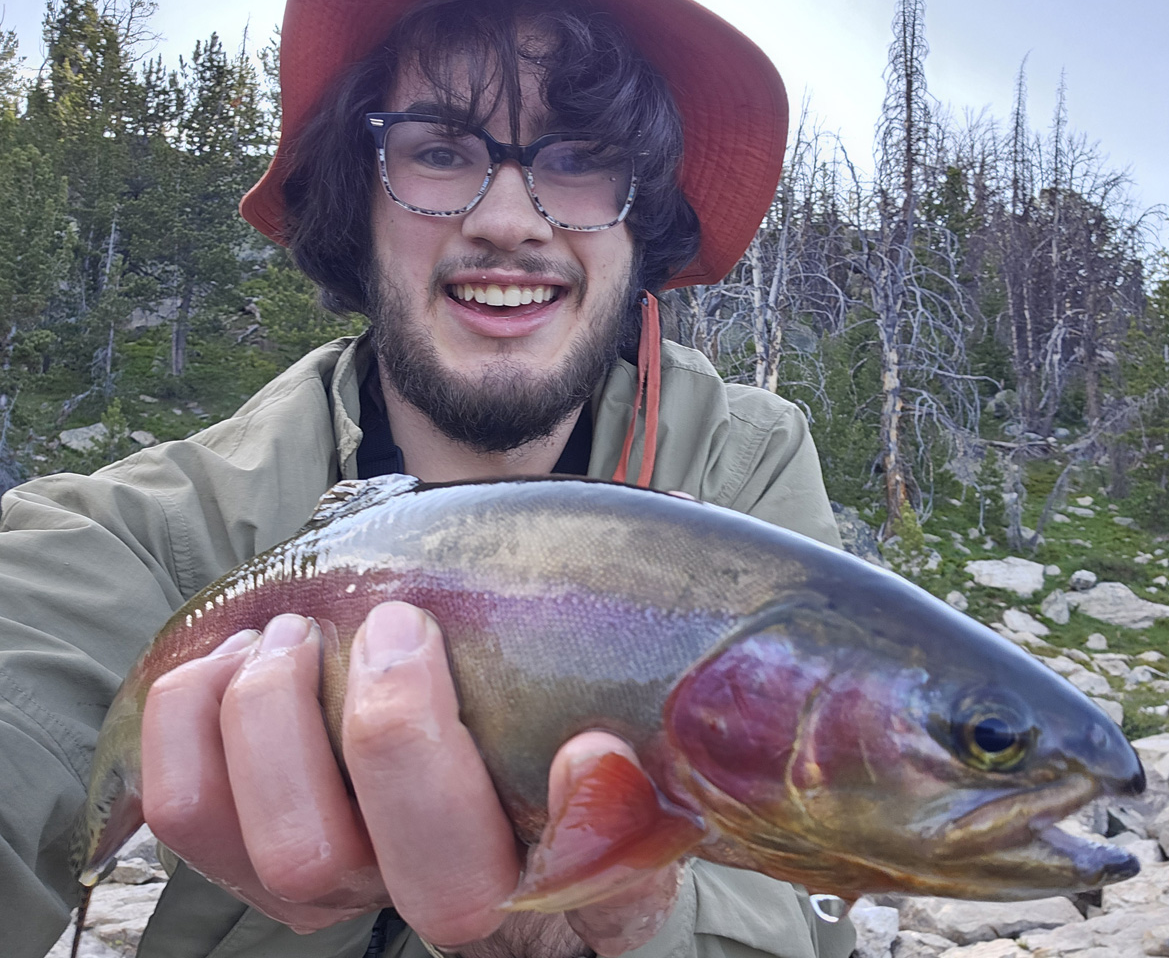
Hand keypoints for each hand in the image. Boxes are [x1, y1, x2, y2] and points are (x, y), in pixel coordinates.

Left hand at [141, 602, 682, 954]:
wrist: (446, 730)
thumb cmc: (529, 716)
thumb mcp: (604, 723)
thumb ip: (622, 749)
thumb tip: (595, 758)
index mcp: (562, 870)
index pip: (598, 893)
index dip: (590, 830)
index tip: (588, 744)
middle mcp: (448, 903)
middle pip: (432, 883)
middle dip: (397, 733)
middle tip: (401, 624)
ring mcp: (344, 887)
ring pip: (290, 856)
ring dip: (280, 718)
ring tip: (296, 634)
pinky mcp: (254, 855)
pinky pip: (188, 815)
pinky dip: (192, 719)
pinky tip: (232, 658)